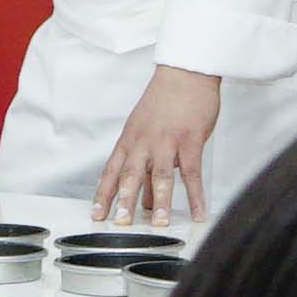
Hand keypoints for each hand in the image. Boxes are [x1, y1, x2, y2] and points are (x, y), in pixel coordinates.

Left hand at [97, 67, 223, 226]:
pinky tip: (199, 211)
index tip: (97, 214)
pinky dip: (197, 195)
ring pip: (161, 176)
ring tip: (160, 223)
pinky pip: (193, 173)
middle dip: (125, 201)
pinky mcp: (190, 140)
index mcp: (129, 140)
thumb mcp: (145, 129)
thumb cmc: (164, 101)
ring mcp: (167, 142)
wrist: (184, 73)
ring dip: (161, 202)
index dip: (103, 194)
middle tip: (122, 223)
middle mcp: (144, 142)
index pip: (111, 171)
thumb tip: (145, 194)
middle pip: (130, 175)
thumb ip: (144, 161)